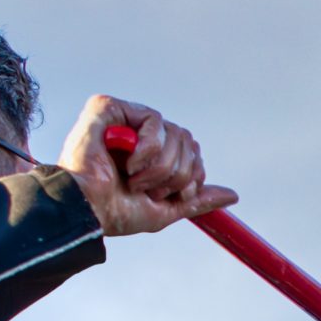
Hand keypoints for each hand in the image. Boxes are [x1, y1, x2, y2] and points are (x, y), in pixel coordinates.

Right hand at [56, 94, 239, 235]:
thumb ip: (196, 199)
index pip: (191, 150)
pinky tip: (126, 163)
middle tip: (150, 190)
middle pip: (188, 140)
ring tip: (134, 180)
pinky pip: (153, 120)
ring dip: (160, 168)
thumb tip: (232, 196)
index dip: (192, 174)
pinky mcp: (107, 108)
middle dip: (178, 174)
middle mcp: (137, 132)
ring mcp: (123, 118)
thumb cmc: (116, 212)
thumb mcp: (165, 209)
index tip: (175, 194)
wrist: (89, 211)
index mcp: (149, 151)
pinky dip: (147, 150)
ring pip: (175, 133)